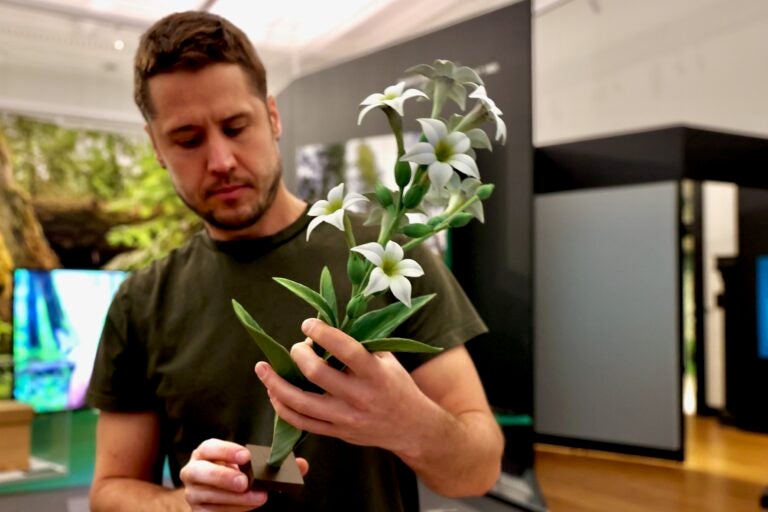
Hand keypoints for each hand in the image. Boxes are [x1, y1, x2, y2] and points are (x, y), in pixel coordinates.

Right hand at [179, 438, 308, 511]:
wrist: (219, 494)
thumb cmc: (237, 473)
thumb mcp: (251, 465)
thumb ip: (274, 463)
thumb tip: (302, 465)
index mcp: (205, 453)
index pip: (209, 447)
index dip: (226, 451)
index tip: (246, 456)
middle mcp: (193, 471)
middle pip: (201, 472)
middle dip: (224, 477)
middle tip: (245, 482)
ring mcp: (193, 493)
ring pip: (207, 496)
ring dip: (233, 498)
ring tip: (256, 498)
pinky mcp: (197, 511)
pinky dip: (230, 510)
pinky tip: (247, 508)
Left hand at [255, 318, 436, 455]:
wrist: (411, 428)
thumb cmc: (397, 386)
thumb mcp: (387, 360)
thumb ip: (361, 344)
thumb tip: (326, 325)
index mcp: (375, 373)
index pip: (345, 349)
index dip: (322, 333)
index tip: (308, 324)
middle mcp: (360, 397)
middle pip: (317, 373)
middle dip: (299, 354)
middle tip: (297, 347)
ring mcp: (346, 418)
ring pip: (301, 403)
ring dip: (276, 384)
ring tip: (262, 369)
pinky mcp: (337, 433)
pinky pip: (301, 423)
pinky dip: (283, 407)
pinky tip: (273, 393)